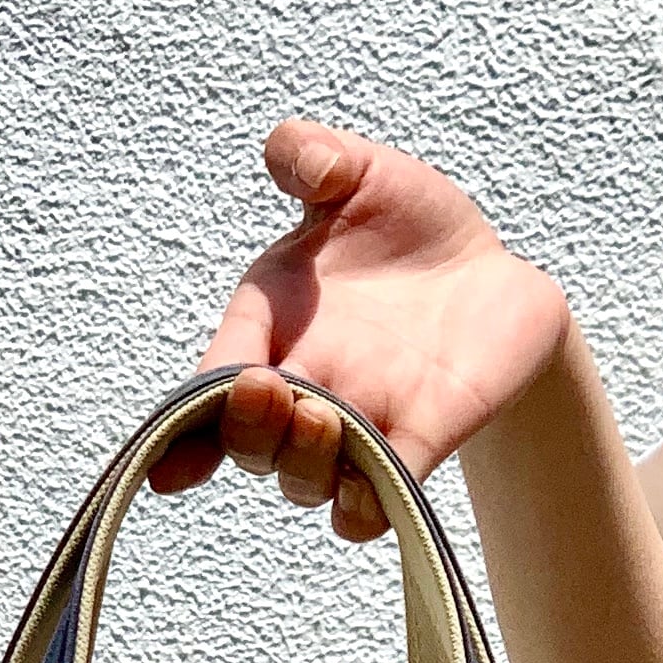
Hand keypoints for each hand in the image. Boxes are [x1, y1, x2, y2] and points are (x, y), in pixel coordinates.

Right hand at [161, 120, 571, 540]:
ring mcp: (360, 425)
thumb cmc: (410, 228)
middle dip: (247, 429)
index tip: (170, 455)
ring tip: (322, 416)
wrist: (492, 273)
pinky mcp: (419, 446)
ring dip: (302, 462)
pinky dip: (365, 509)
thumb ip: (319, 158)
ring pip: (304, 481)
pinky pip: (374, 508)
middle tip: (269, 389)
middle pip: (249, 444)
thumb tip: (295, 153)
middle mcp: (305, 386)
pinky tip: (372, 488)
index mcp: (272, 325)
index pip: (211, 386)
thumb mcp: (363, 177)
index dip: (185, 425)